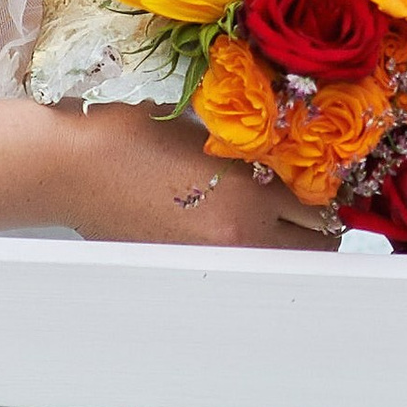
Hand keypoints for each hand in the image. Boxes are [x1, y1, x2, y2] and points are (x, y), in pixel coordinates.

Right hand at [46, 103, 336, 248]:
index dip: (333, 199)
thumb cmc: (135, 134)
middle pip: (315, 247)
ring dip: (288, 251)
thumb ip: (259, 154)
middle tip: (314, 216)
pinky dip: (250, 260)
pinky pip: (240, 273)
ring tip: (279, 231)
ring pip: (281, 266)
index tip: (332, 192)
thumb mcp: (213, 133)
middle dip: (321, 231)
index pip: (324, 209)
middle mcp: (241, 232)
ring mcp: (213, 259)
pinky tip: (238, 240)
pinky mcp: (185, 270)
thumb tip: (298, 169)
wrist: (74, 165)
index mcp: (252, 188)